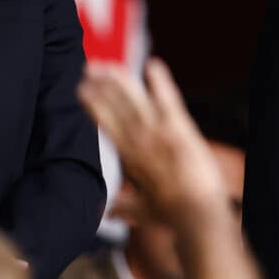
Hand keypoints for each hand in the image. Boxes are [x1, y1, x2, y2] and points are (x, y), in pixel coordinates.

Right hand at [77, 58, 226, 222]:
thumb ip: (121, 207)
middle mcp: (139, 142)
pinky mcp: (180, 129)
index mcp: (128, 158)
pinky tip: (153, 64)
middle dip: (100, 87)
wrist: (196, 214)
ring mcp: (159, 134)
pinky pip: (168, 100)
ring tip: (107, 65)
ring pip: (135, 100)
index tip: (81, 89)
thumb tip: (104, 213)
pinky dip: (160, 82)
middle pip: (115, 108)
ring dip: (119, 80)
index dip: (93, 105)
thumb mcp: (140, 211)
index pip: (105, 124)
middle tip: (88, 68)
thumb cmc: (171, 214)